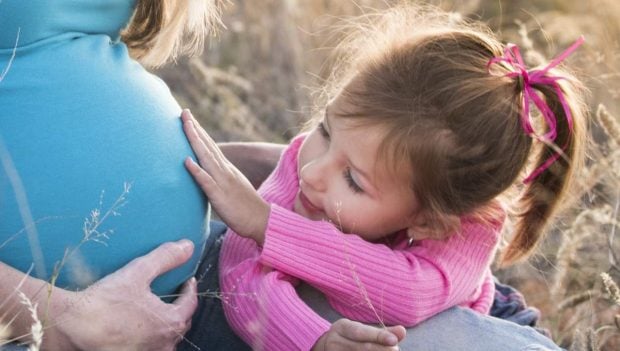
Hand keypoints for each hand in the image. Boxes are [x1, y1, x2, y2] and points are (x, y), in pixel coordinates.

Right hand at [48, 240, 197, 350]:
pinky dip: (148, 338)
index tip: (187, 281)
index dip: (189, 290)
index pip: (190, 304)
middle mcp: (163, 345)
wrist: (70, 328)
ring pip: (164, 341)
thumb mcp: (138, 273)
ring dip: (164, 327)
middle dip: (179, 309)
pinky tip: (136, 330)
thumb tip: (188, 246)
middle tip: (174, 296)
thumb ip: (165, 258)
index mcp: (170, 323)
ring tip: (156, 314)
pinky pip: (147, 348)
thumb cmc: (105, 302)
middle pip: (180, 325)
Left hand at [182, 109, 269, 244]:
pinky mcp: (220, 197)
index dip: (199, 132)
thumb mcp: (231, 187)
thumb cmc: (245, 208)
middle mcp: (225, 171)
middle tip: (183, 112)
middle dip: (195, 128)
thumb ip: (219, 178)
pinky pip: (207, 182)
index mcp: (226, 169)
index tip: (188, 117)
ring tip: (185, 125)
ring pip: (206, 158)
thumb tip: (206, 172)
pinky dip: (197, 170)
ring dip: (195, 141)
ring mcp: (223, 182)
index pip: (211, 147)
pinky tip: (186, 161)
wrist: (262, 221)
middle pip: (208, 146)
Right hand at [312, 319, 405, 350]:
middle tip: (395, 350)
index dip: (378, 336)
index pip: (360, 332)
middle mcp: (335, 341)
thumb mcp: (362, 330)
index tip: (395, 341)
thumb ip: (382, 332)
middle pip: (361, 347)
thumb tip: (402, 331)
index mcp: (342, 327)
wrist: (325, 346)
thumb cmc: (350, 337)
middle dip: (381, 350)